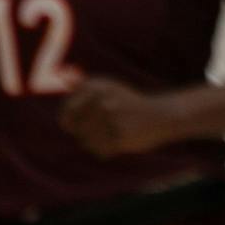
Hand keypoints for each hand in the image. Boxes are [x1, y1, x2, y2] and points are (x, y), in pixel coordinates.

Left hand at [59, 78, 179, 156]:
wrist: (163, 115)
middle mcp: (102, 100)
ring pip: (86, 142)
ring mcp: (112, 118)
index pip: (67, 113)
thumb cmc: (130, 103)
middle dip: (85, 133)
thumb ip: (83, 84)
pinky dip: (106, 151)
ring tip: (111, 136)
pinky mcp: (121, 135)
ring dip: (96, 143)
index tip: (79, 124)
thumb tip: (61, 74)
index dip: (70, 122)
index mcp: (97, 86)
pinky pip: (100, 150)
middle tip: (102, 130)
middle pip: (75, 129)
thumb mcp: (108, 88)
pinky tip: (117, 143)